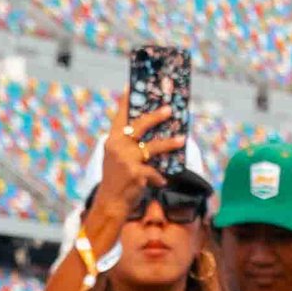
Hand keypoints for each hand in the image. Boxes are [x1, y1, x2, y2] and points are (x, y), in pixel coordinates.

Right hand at [87, 103, 183, 239]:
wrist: (110, 204)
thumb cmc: (116, 180)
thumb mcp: (116, 158)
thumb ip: (127, 145)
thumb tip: (151, 134)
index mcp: (112, 141)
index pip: (120, 117)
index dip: (126, 102)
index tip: (131, 86)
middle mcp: (118, 147)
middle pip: (139, 126)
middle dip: (156, 117)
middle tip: (170, 110)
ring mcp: (127, 161)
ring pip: (153, 148)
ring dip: (169, 143)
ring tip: (182, 140)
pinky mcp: (136, 175)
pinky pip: (155, 172)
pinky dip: (159, 177)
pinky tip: (161, 181)